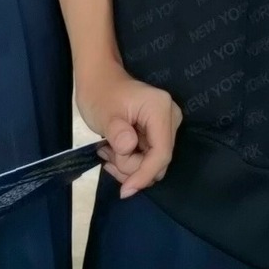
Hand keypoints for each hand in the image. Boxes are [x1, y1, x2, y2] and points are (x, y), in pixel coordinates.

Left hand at [76, 64, 182, 198]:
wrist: (98, 78)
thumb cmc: (99, 92)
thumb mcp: (104, 114)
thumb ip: (117, 133)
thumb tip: (128, 148)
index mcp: (160, 109)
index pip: (161, 153)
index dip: (144, 174)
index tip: (125, 190)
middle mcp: (170, 117)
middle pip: (158, 160)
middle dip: (132, 167)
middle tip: (107, 157)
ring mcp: (166, 125)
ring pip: (153, 162)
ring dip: (128, 164)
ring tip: (106, 151)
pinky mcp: (158, 132)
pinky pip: (148, 157)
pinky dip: (129, 159)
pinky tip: (113, 150)